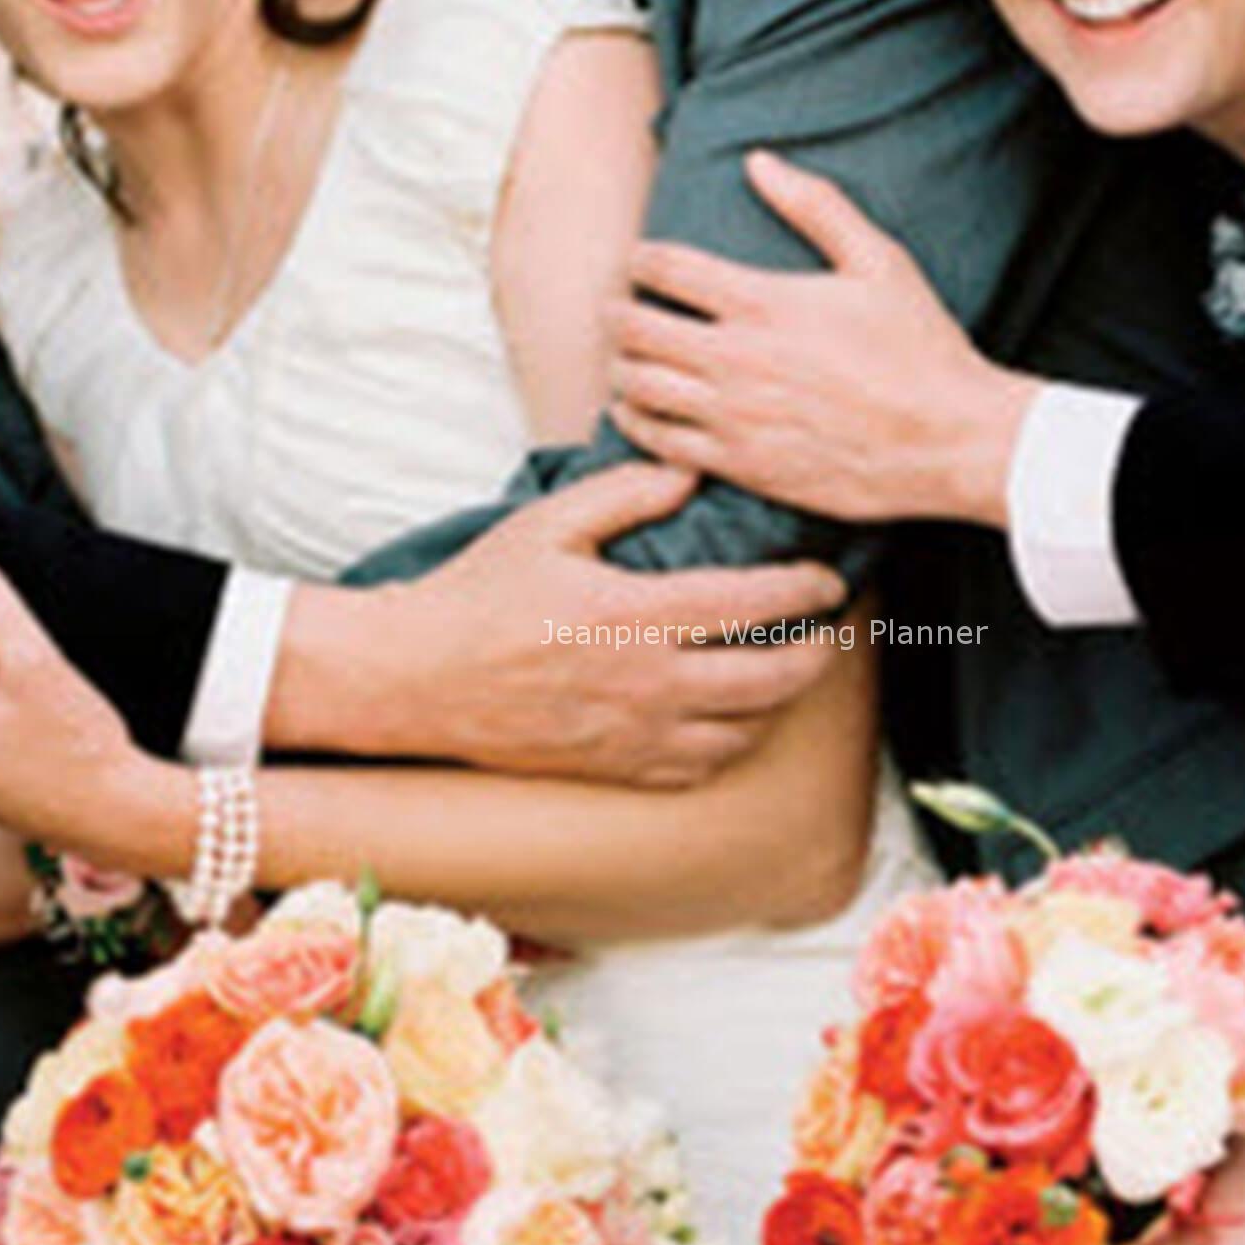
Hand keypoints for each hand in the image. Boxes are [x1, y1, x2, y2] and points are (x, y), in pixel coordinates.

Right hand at [345, 459, 849, 787]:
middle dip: (816, 653)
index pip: (754, 605)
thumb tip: (689, 475)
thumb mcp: (547, 524)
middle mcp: (647, 683)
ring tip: (785, 672)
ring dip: (778, 703)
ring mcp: (634, 734)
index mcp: (636, 614)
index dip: (807, 591)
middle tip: (828, 632)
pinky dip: (731, 745)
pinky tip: (731, 719)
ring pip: (744, 732)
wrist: (415, 679)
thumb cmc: (478, 595)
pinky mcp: (614, 768)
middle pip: (771, 679)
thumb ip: (626, 494)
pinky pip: (699, 769)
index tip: (829, 579)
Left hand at [607, 155, 1035, 528]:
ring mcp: (734, 415)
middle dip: (617, 311)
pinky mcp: (741, 464)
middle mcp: (736, 358)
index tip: (642, 261)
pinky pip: (659, 443)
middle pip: (634, 327)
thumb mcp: (879, 261)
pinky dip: (636, 423)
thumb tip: (759, 161)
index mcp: (764, 301)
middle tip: (620, 308)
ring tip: (628, 357)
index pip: (665, 266)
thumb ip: (815, 206)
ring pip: (637, 386)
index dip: (640, 258)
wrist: (949, 441)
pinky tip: (639, 412)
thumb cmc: (920, 348)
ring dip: (621, 366)